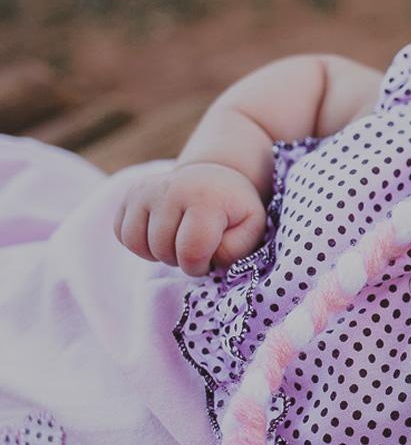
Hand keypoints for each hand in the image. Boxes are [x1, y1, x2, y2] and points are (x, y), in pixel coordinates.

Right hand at [113, 162, 266, 275]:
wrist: (216, 178)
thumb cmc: (235, 209)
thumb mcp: (253, 228)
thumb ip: (236, 249)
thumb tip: (206, 258)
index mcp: (205, 199)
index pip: (190, 253)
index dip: (199, 266)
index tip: (210, 259)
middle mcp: (171, 189)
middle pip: (162, 249)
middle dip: (180, 260)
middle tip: (196, 249)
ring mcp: (146, 189)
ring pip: (137, 243)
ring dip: (158, 253)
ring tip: (179, 242)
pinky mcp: (131, 194)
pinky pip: (122, 234)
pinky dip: (140, 244)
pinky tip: (161, 235)